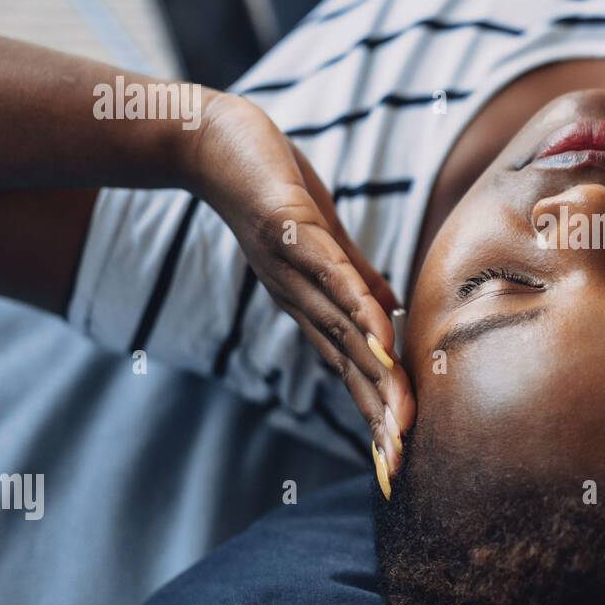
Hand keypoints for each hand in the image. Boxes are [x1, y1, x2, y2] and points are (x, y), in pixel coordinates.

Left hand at [186, 93, 414, 490]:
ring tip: (399, 420)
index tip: (397, 458)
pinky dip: (358, 311)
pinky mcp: (292, 231)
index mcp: (309, 301)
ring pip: (342, 331)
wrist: (204, 139)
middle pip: (346, 365)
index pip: (350, 364)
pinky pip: (332, 278)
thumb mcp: (323, 237)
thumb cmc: (269, 185)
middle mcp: (298, 297)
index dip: (374, 409)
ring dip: (372, 378)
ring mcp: (293, 269)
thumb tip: (394, 312)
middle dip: (374, 415)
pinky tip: (383, 341)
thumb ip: (358, 275)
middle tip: (398, 465)